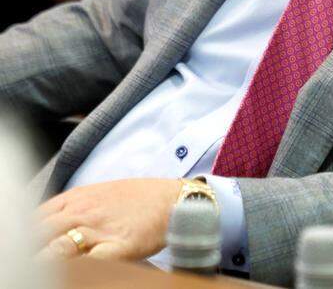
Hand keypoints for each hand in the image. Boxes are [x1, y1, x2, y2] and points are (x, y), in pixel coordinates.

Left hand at [37, 179, 181, 260]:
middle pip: (40, 235)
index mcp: (77, 198)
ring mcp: (99, 230)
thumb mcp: (101, 191)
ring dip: (47, 263)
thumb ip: (75, 204)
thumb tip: (51, 219)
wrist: (176, 199)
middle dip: (32, 251)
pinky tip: (75, 272)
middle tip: (29, 265)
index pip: (35, 218)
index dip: (26, 235)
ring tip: (45, 272)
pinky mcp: (117, 247)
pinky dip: (77, 269)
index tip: (26, 248)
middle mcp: (83, 212)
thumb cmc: (141, 197)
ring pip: (57, 250)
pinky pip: (88, 262)